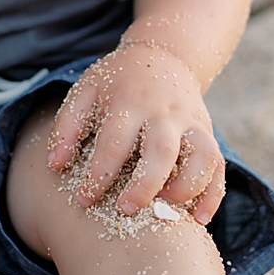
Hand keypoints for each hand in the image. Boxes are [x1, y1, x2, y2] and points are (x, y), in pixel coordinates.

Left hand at [44, 40, 225, 225]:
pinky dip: (213, 193)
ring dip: (187, 187)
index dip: (99, 174)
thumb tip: (54, 166)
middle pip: (162, 150)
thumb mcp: (85, 91)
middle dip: (145, 184)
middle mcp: (164, 113)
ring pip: (202, 156)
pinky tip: (198, 218)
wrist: (163, 55)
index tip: (83, 200)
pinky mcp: (208, 133)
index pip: (114, 142)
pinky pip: (219, 166)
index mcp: (129, 102)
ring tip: (164, 209)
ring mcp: (191, 123)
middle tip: (125, 210)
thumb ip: (67, 127)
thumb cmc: (116, 81)